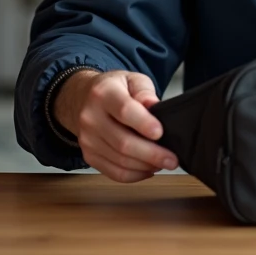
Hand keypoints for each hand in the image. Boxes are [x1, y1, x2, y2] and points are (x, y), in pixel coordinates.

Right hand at [54, 70, 177, 182]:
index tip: (160, 133)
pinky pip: (113, 172)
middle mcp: (91, 117)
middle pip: (123, 142)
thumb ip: (144, 92)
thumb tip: (153, 106)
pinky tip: (148, 169)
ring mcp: (87, 139)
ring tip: (163, 163)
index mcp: (103, 93)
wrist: (83, 98)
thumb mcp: (132, 79)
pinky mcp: (89, 155)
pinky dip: (135, 175)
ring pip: (120, 161)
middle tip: (172, 159)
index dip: (144, 124)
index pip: (124, 111)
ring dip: (145, 166)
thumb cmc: (114, 89)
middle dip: (151, 154)